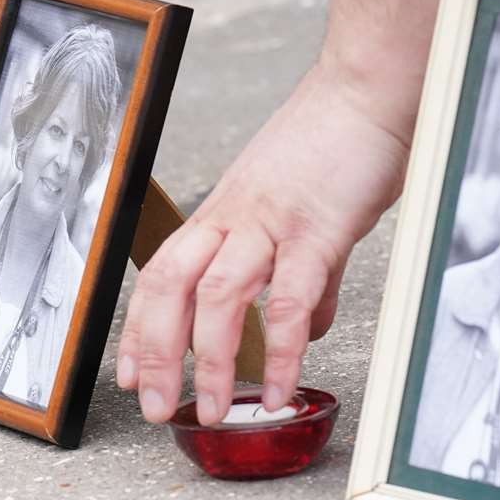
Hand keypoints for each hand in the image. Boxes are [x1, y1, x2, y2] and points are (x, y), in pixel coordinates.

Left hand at [115, 60, 409, 424]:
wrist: (368, 91)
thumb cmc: (337, 142)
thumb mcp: (303, 210)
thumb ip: (306, 273)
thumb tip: (309, 325)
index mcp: (224, 211)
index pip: (162, 273)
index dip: (140, 326)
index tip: (130, 371)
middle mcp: (235, 217)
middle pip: (172, 287)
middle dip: (157, 352)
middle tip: (155, 405)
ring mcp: (271, 222)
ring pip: (219, 296)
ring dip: (213, 360)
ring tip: (216, 408)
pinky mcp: (316, 229)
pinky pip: (290, 298)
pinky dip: (284, 349)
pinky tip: (283, 386)